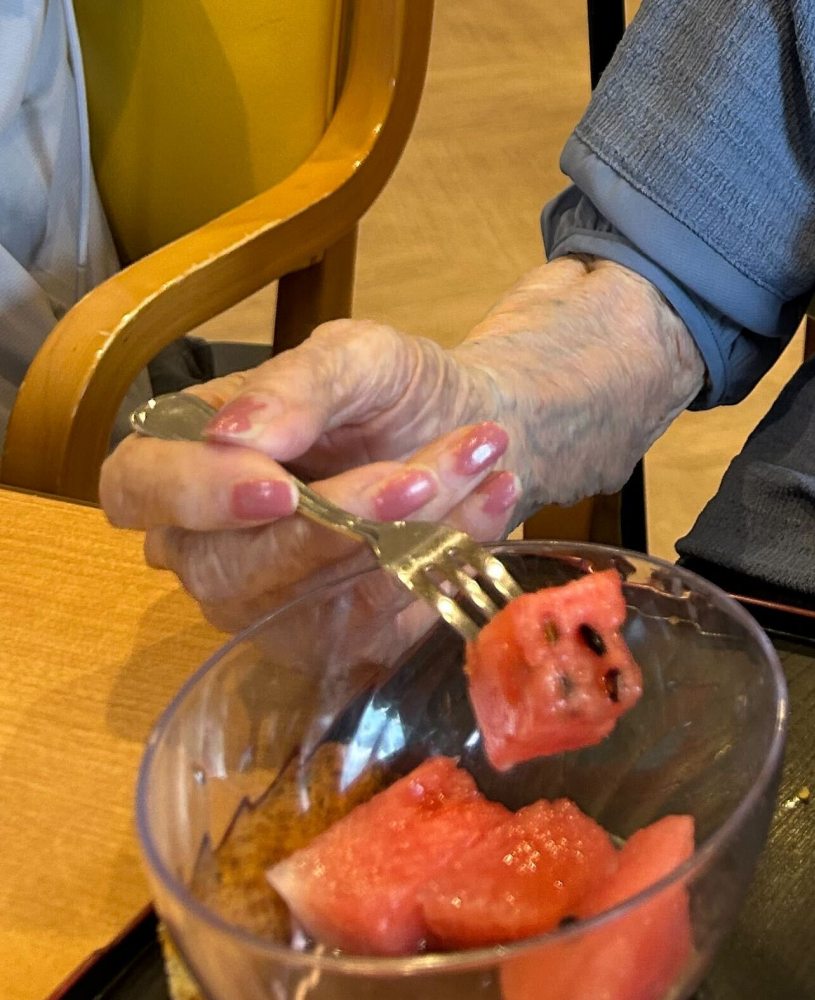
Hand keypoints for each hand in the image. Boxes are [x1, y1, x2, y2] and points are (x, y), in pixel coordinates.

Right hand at [99, 319, 522, 631]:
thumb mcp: (362, 356)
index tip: (281, 487)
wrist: (477, 429)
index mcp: (187, 456)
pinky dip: (439, 564)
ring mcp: (267, 607)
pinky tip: (489, 503)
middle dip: (340, 520)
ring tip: (481, 463)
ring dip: (407, 538)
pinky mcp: (331, 644)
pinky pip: (372, 628)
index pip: (140, 487)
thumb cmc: (397, 391)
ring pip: (310, 600)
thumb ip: (301, 382)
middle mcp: (209, 547)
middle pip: (232, 566)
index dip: (196, 494)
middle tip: (424, 475)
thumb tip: (234, 434)